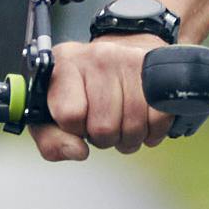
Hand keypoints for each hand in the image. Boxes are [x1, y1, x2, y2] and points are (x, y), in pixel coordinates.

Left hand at [29, 34, 177, 162]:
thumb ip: (51, 140)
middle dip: (104, 138)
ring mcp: (129, 61)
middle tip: (102, 125)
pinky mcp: (156, 71)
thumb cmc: (82, 90)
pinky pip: (158, 119)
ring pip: (132, 127)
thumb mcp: (52, 113)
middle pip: (103, 127)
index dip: (75, 129)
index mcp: (64, 64)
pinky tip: (141, 122)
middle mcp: (97, 57)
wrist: (118, 59)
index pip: (69, 114)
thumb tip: (77, 151)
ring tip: (121, 124)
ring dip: (128, 138)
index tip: (78, 121)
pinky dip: (151, 132)